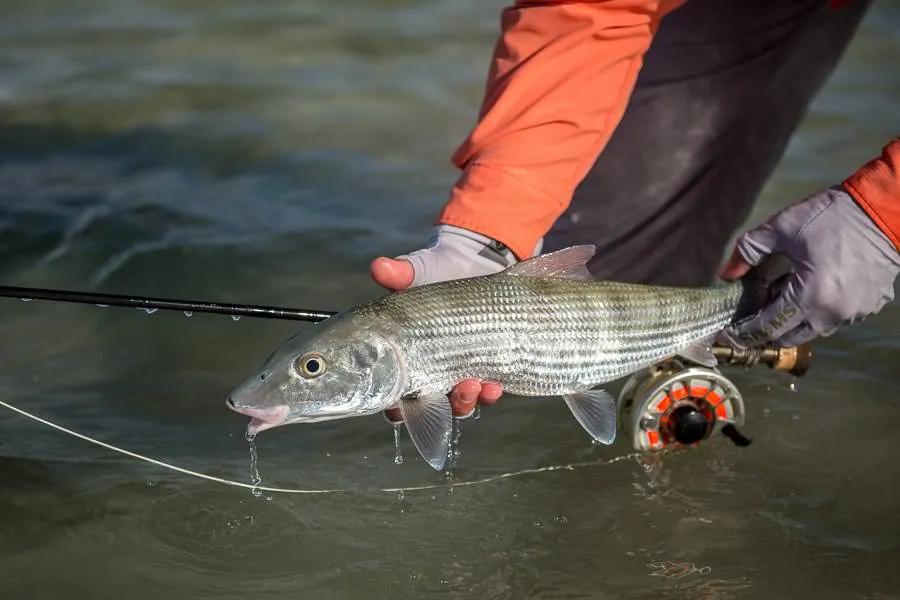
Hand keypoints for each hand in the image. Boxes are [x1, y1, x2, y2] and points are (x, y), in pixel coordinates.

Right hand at [372, 225, 529, 419]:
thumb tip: (380, 266)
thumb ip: (399, 273)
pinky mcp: (486, 369)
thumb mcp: (419, 270)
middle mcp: (430, 372)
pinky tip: (495, 385)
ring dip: (466, 401)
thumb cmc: (438, 270)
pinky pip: (486, 393)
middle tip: (452, 389)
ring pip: (460, 405)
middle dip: (441, 407)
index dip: (393, 407)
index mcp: (404, 357)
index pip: (393, 395)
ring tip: (475, 385)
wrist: (479, 262)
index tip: (398, 404)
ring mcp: (458, 374)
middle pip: (429, 409)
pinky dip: (490, 393)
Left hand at [720, 186, 898, 346]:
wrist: (885, 207)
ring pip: (814, 329)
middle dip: (767, 329)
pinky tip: (808, 289)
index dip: (745, 333)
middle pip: (790, 336)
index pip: (768, 328)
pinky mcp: (870, 305)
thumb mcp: (781, 228)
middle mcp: (834, 313)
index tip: (729, 335)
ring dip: (794, 319)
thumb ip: (748, 251)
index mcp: (810, 297)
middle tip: (751, 314)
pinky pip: (836, 318)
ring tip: (779, 295)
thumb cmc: (832, 216)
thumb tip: (726, 274)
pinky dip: (818, 310)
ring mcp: (855, 312)